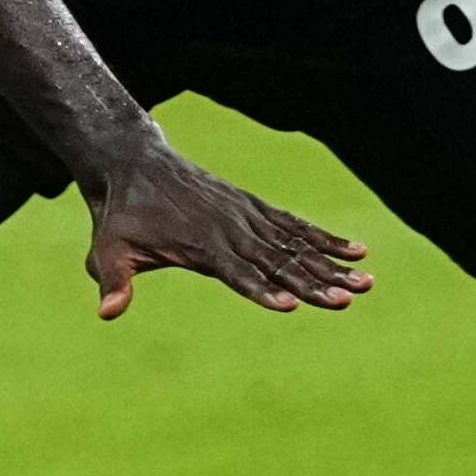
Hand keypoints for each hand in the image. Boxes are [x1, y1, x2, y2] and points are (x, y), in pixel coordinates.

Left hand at [81, 136, 366, 320]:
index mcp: (200, 244)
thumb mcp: (108, 248)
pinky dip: (324, 238)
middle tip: (350, 299)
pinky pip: (294, 225)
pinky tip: (356, 250)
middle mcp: (230, 229)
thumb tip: (106, 312)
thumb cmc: (120, 215)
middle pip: (278, 261)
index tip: (291, 306)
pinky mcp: (253, 206)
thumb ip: (113, 280)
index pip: (237, 272)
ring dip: (331, 263)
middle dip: (315, 282)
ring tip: (369, 281)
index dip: (262, 290)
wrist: (133, 163)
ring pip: (295, 243)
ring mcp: (246, 215)